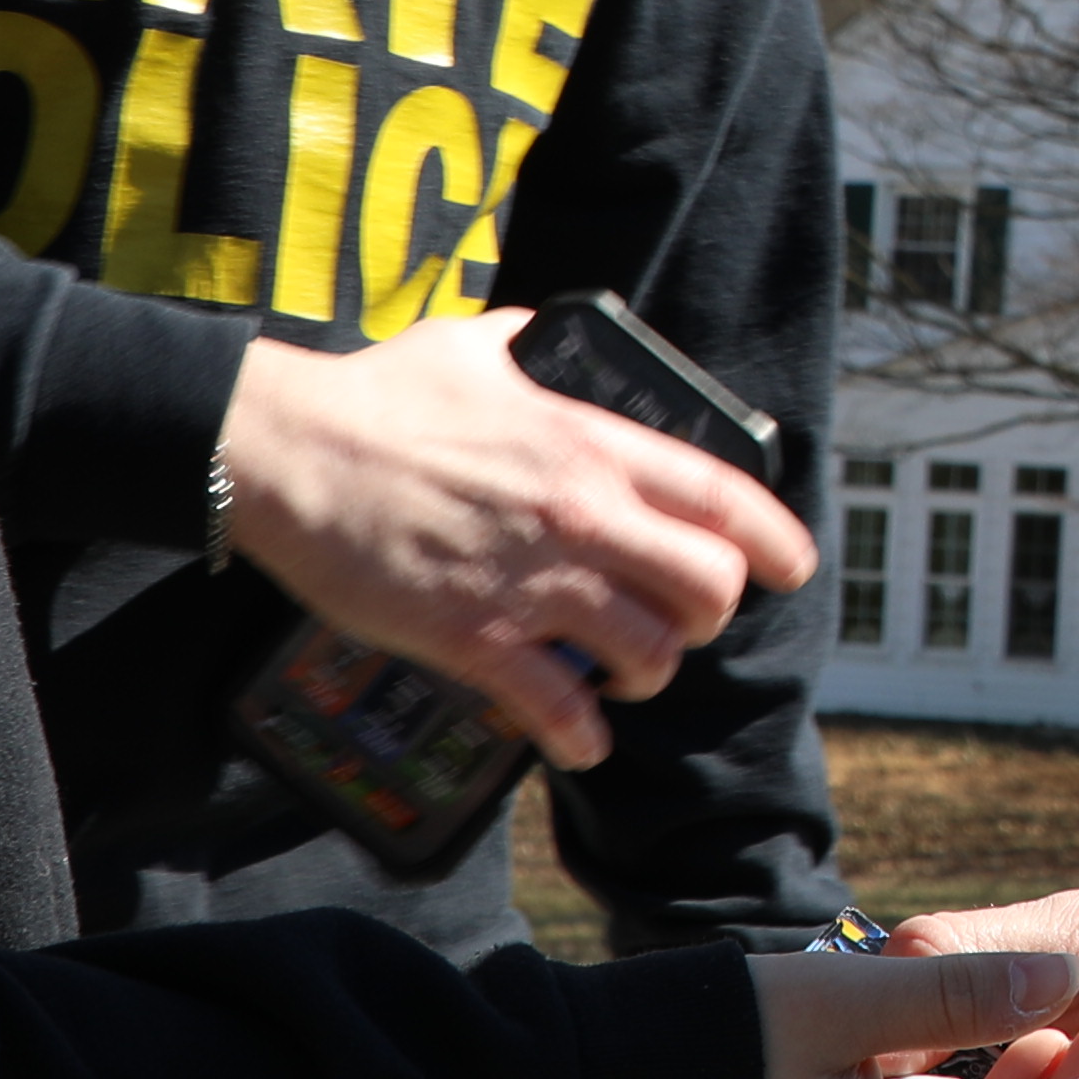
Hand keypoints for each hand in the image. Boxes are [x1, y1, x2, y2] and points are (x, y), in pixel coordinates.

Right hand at [216, 312, 815, 765]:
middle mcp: (580, 514)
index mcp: (590, 444)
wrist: (286, 452)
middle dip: (707, 616)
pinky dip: (583, 738)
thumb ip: (532, 345)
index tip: (791, 567)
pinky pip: (561, 711)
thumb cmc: (374, 396)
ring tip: (621, 675)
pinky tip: (580, 741)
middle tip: (678, 622)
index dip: (774, 541)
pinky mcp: (475, 640)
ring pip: (649, 655)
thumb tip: (549, 337)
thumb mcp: (475, 345)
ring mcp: (531, 583)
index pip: (722, 498)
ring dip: (646, 675)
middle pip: (708, 588)